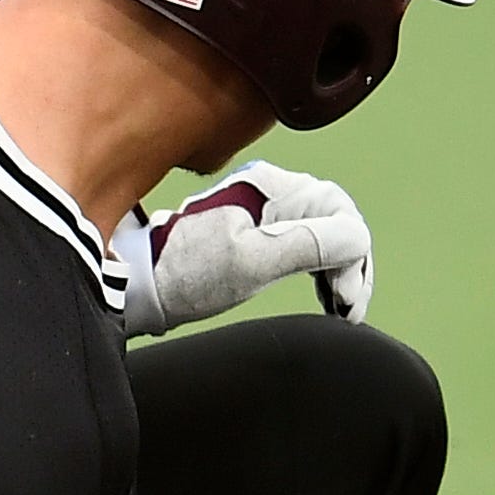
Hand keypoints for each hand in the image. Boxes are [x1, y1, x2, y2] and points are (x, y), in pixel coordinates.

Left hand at [132, 162, 373, 335]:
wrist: (138, 286)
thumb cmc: (186, 274)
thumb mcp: (250, 262)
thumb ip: (307, 245)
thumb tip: (356, 239)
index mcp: (268, 186)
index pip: (337, 209)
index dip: (350, 253)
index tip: (343, 295)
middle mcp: (269, 190)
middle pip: (335, 221)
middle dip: (349, 265)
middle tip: (346, 309)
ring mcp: (263, 211)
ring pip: (324, 234)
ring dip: (340, 270)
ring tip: (340, 308)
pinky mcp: (256, 233)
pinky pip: (305, 245)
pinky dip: (321, 270)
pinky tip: (325, 297)